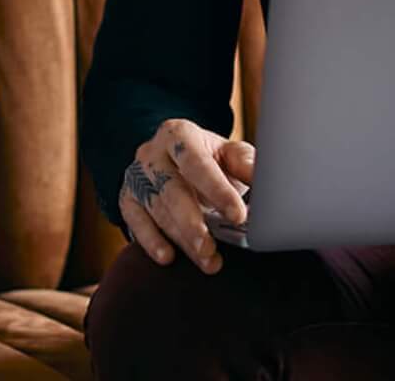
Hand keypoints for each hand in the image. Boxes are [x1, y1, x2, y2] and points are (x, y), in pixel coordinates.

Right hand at [116, 118, 255, 275]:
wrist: (175, 160)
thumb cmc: (209, 160)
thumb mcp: (229, 153)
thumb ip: (246, 164)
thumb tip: (267, 180)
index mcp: (179, 134)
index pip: (197, 162)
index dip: (217, 190)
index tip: (238, 216)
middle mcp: (152, 154)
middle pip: (171, 189)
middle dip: (192, 223)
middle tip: (210, 248)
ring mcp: (136, 177)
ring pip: (157, 211)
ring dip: (182, 240)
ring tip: (207, 261)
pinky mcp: (127, 199)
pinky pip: (135, 222)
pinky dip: (151, 241)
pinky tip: (168, 257)